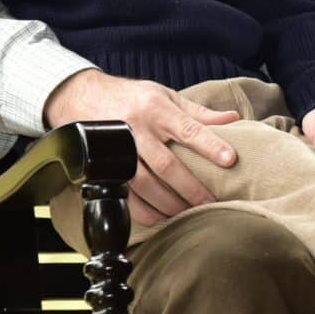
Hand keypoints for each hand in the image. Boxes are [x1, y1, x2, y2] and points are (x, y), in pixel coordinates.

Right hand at [45, 69, 239, 225]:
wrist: (81, 96)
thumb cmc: (132, 97)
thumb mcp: (166, 96)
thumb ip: (199, 112)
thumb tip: (233, 118)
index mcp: (157, 110)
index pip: (188, 129)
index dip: (210, 145)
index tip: (230, 160)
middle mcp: (137, 130)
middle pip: (166, 164)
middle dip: (190, 186)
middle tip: (210, 202)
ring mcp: (117, 150)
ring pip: (143, 183)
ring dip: (166, 202)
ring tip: (187, 213)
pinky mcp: (104, 166)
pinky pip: (122, 193)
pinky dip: (141, 210)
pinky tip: (159, 218)